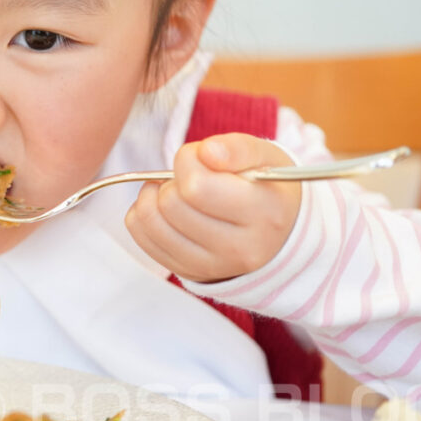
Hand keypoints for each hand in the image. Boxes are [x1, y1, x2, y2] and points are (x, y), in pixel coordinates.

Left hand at [125, 133, 301, 282]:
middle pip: (171, 204)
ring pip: (151, 221)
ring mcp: (213, 267)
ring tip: (175, 190)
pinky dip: (143, 215)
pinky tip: (164, 208)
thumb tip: (206, 152)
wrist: (278, 233)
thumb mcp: (264, 157)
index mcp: (265, 214)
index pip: (197, 186)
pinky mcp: (189, 272)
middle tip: (191, 176)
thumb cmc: (266, 187)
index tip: (201, 157)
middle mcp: (241, 249)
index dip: (188, 160)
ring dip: (154, 195)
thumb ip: (237, 147)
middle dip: (173, 179)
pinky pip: (143, 238)